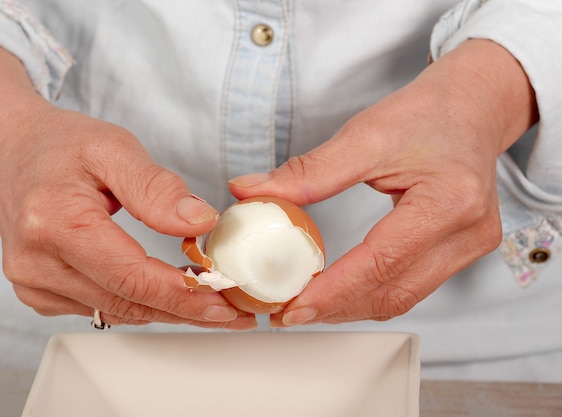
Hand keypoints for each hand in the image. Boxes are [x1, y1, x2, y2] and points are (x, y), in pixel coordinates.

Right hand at [0, 41, 256, 328]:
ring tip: (210, 302)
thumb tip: (200, 223)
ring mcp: (32, 282)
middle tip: (230, 309)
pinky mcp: (37, 291)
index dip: (182, 293)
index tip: (224, 297)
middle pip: (126, 302)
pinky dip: (138, 303)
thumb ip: (156, 187)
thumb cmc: (60, 145)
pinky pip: (99, 308)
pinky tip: (166, 293)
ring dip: (166, 310)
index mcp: (53, 222)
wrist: (10, 152)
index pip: (130, 276)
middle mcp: (35, 262)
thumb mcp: (113, 147)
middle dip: (184, 309)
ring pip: (116, 310)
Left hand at [229, 39, 537, 325]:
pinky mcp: (465, 251)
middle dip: (336, 309)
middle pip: (393, 293)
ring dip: (351, 307)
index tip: (290, 307)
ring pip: (403, 298)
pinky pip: (413, 287)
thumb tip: (249, 191)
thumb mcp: (363, 135)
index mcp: (449, 201)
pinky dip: (371, 293)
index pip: (380, 262)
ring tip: (307, 304)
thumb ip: (306, 172)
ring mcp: (472, 246)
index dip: (332, 291)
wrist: (473, 105)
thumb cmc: (425, 113)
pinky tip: (341, 290)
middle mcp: (469, 233)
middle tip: (288, 311)